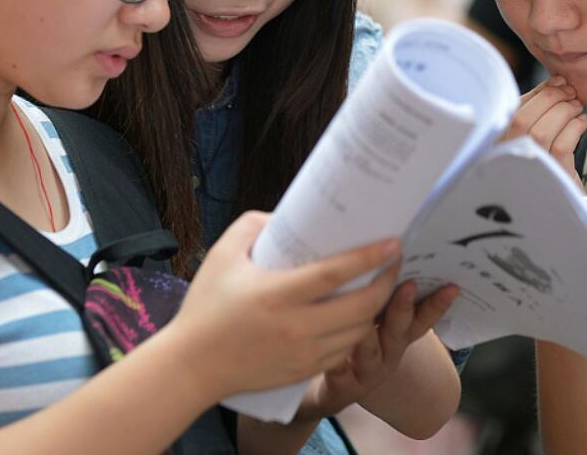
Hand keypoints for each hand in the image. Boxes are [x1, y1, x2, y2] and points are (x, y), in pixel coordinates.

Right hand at [169, 211, 402, 400]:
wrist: (192, 366)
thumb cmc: (206, 306)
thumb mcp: (223, 254)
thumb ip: (254, 225)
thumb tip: (286, 215)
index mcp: (276, 294)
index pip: (335, 273)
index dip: (369, 257)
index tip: (393, 242)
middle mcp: (295, 327)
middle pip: (360, 306)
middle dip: (386, 282)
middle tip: (394, 262)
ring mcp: (302, 353)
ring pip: (359, 331)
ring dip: (377, 308)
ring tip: (382, 286)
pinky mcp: (303, 371)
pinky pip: (345, 351)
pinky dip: (359, 332)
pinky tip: (361, 316)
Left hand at [296, 280, 461, 419]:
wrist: (336, 389)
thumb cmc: (357, 342)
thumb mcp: (377, 320)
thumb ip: (383, 293)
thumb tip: (388, 247)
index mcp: (400, 334)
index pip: (424, 317)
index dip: (438, 303)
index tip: (452, 286)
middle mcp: (390, 352)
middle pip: (399, 328)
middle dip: (404, 306)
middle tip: (409, 285)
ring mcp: (368, 370)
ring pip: (369, 349)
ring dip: (369, 331)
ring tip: (365, 317)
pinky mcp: (343, 385)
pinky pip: (338, 371)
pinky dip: (337, 360)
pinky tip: (332, 350)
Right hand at [506, 76, 586, 187]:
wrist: (566, 210)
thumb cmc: (552, 171)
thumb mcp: (538, 141)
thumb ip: (538, 114)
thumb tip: (555, 83)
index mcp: (496, 150)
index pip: (510, 113)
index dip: (535, 94)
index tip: (556, 82)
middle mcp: (504, 163)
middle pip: (521, 120)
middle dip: (550, 98)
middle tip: (570, 93)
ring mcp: (526, 174)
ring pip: (541, 132)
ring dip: (564, 112)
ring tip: (577, 108)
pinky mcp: (551, 183)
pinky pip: (560, 147)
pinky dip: (574, 128)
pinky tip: (582, 123)